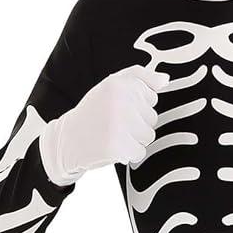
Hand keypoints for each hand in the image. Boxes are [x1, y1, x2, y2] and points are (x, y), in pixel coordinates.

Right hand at [40, 64, 168, 185]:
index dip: (136, 106)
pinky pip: (139, 153)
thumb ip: (140, 77)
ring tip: (112, 134)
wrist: (67, 139)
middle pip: (152, 118)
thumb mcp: (112, 85)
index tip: (117, 107)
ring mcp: (119, 123)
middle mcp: (120, 100)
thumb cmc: (94, 111)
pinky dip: (128, 154)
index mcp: (120, 83)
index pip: (152, 98)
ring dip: (133, 140)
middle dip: (135, 124)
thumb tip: (165, 80)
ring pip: (148, 136)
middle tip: (112, 123)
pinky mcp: (117, 146)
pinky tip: (111, 147)